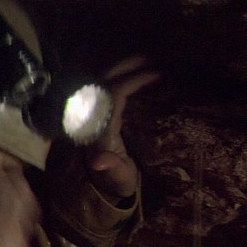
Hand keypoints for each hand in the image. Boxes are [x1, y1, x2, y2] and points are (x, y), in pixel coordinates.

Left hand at [85, 56, 158, 198]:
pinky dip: (115, 77)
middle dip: (123, 67)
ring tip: (141, 60)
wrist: (101, 187)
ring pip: (98, 83)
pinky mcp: (94, 115)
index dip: (131, 81)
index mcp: (99, 130)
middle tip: (149, 59)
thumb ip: (112, 168)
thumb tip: (98, 162)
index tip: (155, 74)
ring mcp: (91, 116)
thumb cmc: (116, 181)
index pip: (111, 96)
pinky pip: (101, 89)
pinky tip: (130, 72)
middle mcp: (91, 119)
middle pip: (102, 83)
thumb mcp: (118, 178)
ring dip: (117, 68)